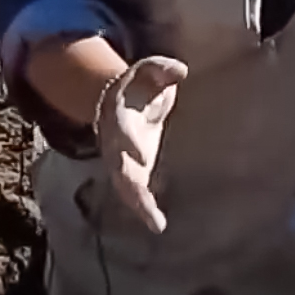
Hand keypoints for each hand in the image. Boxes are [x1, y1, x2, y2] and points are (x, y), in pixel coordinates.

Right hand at [95, 56, 187, 233]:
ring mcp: (121, 161)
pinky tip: (158, 225)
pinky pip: (135, 194)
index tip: (141, 153)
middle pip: (118, 165)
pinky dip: (144, 210)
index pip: (120, 129)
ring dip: (138, 204)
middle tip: (141, 199)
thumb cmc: (139, 86)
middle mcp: (114, 143)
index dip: (128, 140)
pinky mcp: (132, 173)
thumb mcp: (149, 71)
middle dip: (129, 182)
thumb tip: (180, 70)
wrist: (119, 102)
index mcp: (117, 115)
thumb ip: (161, 70)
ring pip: (124, 186)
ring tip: (154, 222)